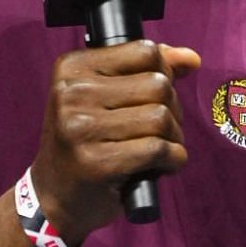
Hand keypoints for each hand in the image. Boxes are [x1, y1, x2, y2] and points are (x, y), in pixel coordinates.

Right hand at [31, 41, 199, 246]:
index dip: (161, 74)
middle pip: (159, 85)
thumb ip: (147, 71)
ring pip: (161, 118)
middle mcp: (71, 94)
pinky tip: (157, 167)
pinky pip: (160, 150)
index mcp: (71, 69)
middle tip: (152, 130)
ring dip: (173, 138)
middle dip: (171, 110)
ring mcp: (81, 128)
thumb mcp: (105, 97)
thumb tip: (191, 58)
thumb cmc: (85, 142)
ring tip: (154, 150)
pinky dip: (173, 160)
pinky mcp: (97, 162)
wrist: (54, 195)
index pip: (145, 51)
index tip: (147, 97)